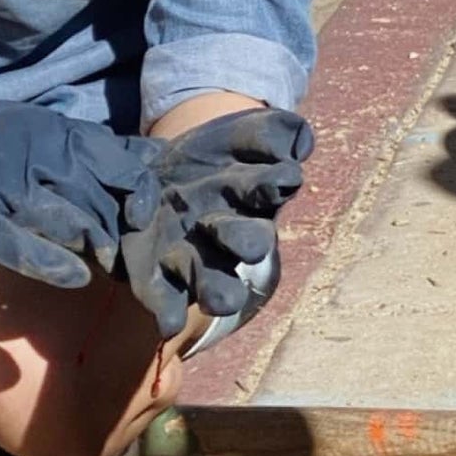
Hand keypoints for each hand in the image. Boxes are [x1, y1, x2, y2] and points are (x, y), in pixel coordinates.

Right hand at [0, 95, 160, 287]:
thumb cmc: (1, 144)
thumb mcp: (52, 131)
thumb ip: (101, 148)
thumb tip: (157, 157)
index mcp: (61, 136)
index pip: (121, 167)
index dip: (142, 196)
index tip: (148, 218)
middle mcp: (38, 161)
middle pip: (101, 204)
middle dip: (122, 234)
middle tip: (137, 258)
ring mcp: (7, 193)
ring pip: (69, 227)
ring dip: (94, 250)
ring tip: (110, 267)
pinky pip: (23, 250)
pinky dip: (54, 265)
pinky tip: (76, 276)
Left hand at [118, 108, 313, 339]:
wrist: (155, 170)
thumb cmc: (213, 156)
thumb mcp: (242, 133)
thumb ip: (274, 132)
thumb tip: (300, 146)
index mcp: (253, 194)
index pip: (270, 190)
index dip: (275, 184)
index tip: (283, 175)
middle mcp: (228, 233)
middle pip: (248, 243)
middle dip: (248, 241)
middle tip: (253, 243)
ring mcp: (193, 257)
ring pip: (214, 283)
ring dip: (218, 292)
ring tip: (220, 300)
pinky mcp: (155, 274)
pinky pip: (165, 299)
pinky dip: (167, 311)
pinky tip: (166, 323)